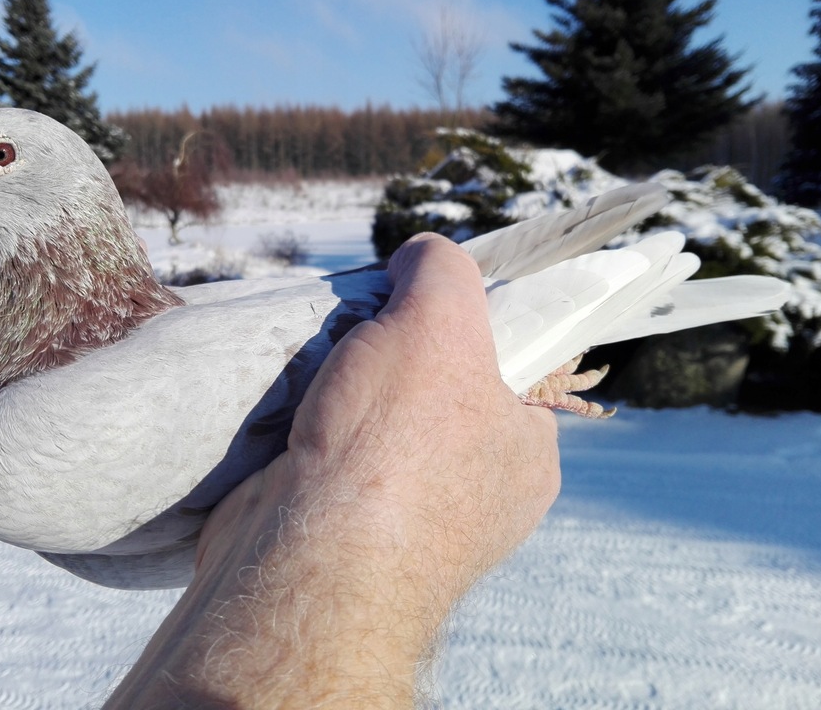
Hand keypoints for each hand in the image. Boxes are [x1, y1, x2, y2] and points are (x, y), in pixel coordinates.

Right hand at [105, 234, 559, 708]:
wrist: (308, 563)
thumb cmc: (395, 443)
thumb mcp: (438, 318)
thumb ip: (442, 269)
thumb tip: (419, 258)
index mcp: (525, 452)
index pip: (506, 367)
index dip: (460, 324)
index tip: (414, 307)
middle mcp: (477, 493)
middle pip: (434, 390)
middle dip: (392, 356)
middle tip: (359, 336)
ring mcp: (408, 522)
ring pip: (378, 424)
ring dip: (345, 392)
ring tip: (320, 371)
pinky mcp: (345, 536)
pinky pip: (334, 460)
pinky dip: (312, 431)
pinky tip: (294, 414)